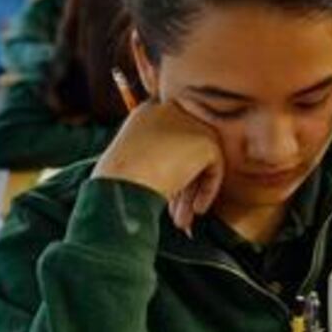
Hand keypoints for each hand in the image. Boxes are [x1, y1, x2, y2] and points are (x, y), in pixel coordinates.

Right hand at [94, 100, 223, 233]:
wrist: (121, 184)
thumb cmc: (117, 184)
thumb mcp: (130, 166)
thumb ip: (154, 162)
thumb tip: (178, 179)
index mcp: (146, 113)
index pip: (167, 140)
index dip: (169, 171)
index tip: (166, 198)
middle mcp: (168, 110)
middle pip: (185, 150)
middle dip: (182, 186)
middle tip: (175, 215)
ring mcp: (189, 122)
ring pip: (199, 160)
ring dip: (191, 192)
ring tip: (181, 220)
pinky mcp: (205, 138)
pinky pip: (214, 167)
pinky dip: (207, 189)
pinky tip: (196, 209)